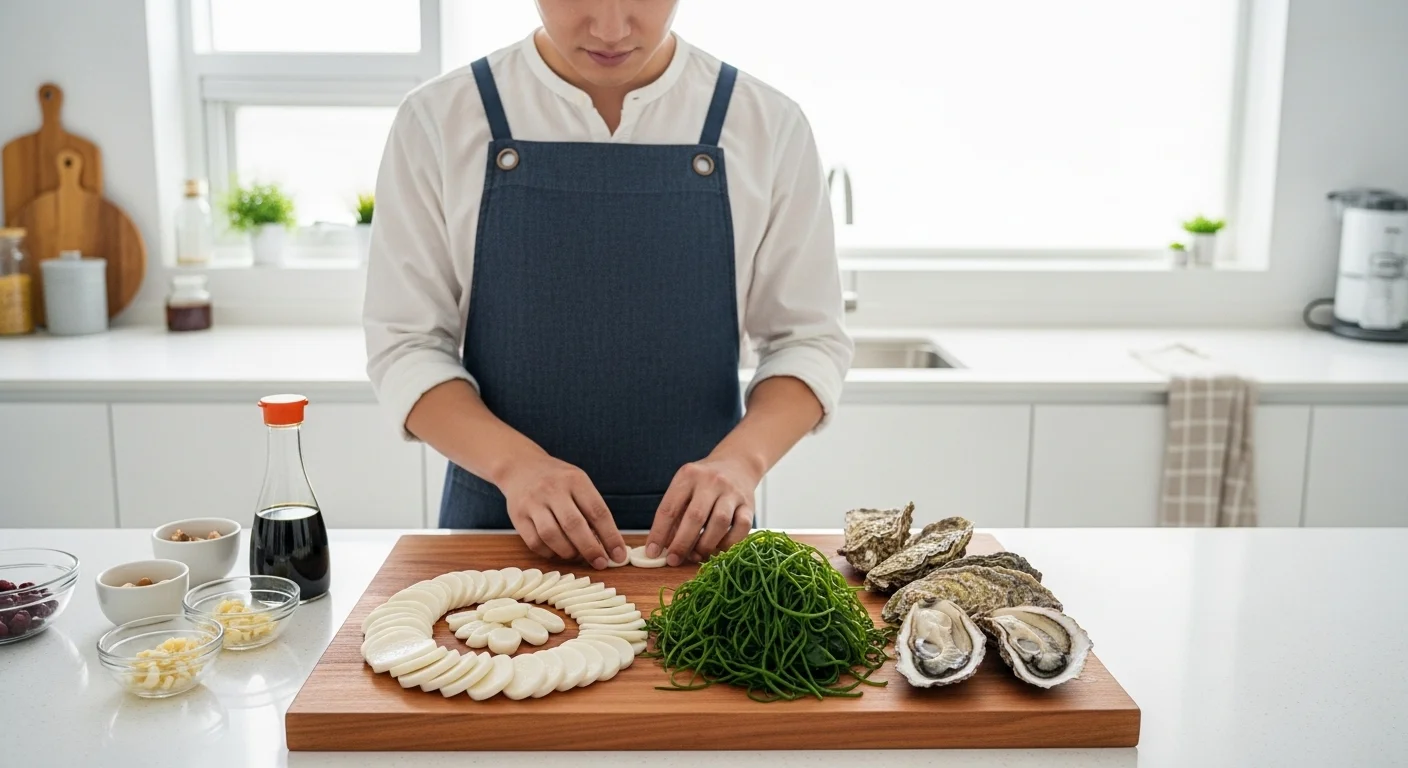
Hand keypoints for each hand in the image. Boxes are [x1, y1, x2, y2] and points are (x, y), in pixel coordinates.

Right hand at [497, 454, 627, 568]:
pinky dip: (550, 553)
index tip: (619, 555)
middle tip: (600, 563)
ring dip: (569, 552)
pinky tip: (558, 551)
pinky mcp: (518, 516)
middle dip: (590, 549)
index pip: (597, 511)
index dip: (610, 536)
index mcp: (575, 480)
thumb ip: (592, 510)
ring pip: (552, 536)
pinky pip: (535, 542)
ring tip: (577, 555)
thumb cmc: (558, 480)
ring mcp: (533, 502)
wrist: (521, 467)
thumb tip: (608, 545)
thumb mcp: (579, 483)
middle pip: (574, 525)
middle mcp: (552, 489)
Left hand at [646, 455, 758, 565]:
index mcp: (688, 476)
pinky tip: (719, 548)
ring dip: (705, 545)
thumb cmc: (704, 482)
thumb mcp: (684, 488)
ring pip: (719, 523)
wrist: (737, 464)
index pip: (669, 508)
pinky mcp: (749, 505)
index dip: (659, 533)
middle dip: (682, 544)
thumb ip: (674, 515)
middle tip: (673, 560)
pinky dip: (729, 543)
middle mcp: (711, 481)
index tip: (652, 552)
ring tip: (696, 555)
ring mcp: (732, 492)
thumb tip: (662, 547)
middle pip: (695, 517)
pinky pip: (741, 528)